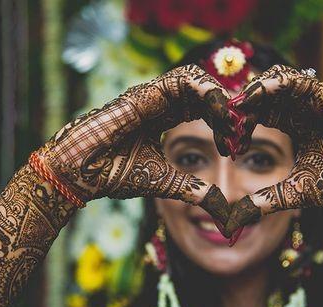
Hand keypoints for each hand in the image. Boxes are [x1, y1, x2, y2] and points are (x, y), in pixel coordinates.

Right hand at [34, 64, 232, 222]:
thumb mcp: (166, 183)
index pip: (204, 110)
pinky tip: (220, 107)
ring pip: (196, 80)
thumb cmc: (115, 175)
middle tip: (241, 133)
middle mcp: (160, 103)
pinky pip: (182, 79)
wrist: (81, 173)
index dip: (223, 124)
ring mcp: (152, 95)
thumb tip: (223, 210)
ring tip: (233, 121)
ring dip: (219, 97)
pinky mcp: (145, 93)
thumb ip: (195, 191)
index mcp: (164, 118)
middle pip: (204, 94)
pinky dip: (205, 89)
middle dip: (227, 111)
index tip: (236, 146)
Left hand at [225, 64, 322, 231]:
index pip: (262, 114)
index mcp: (296, 125)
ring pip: (282, 82)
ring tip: (237, 102)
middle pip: (268, 94)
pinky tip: (260, 92)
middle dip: (244, 102)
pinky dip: (280, 84)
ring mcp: (319, 102)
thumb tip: (235, 219)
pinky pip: (303, 83)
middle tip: (222, 114)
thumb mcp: (296, 192)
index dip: (243, 122)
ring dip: (258, 89)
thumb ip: (266, 200)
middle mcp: (305, 110)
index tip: (226, 139)